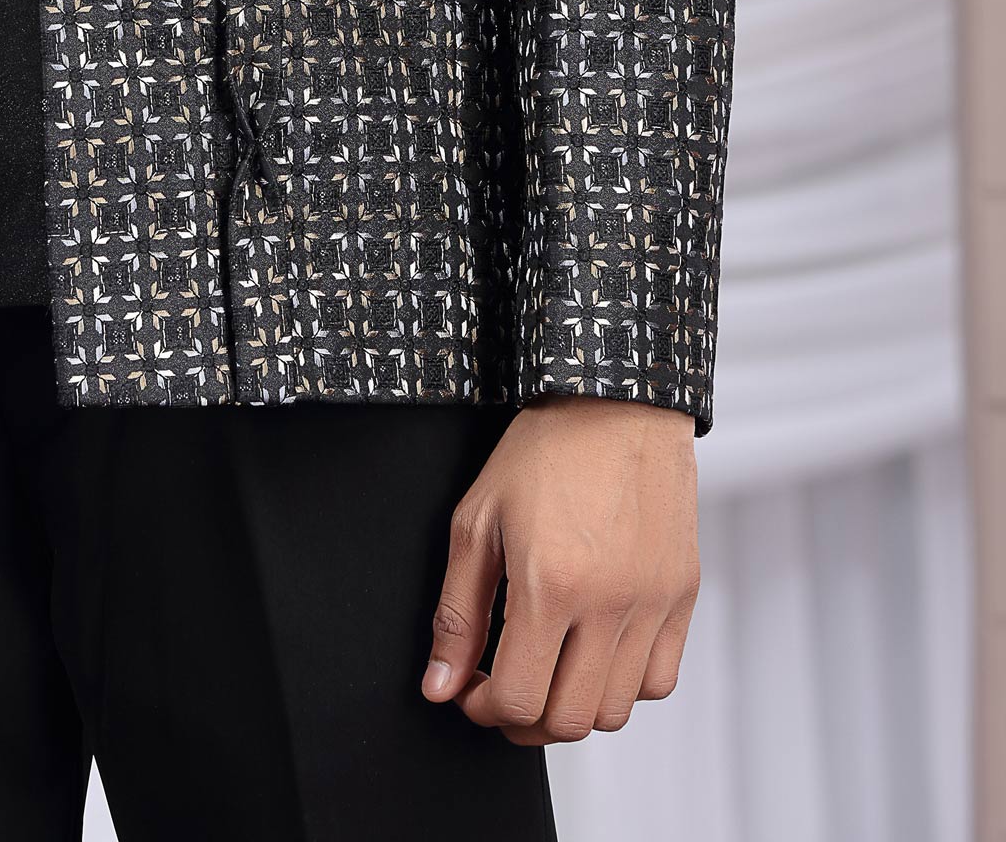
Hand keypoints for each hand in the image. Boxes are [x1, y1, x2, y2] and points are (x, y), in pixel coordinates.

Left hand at [421, 394, 699, 742]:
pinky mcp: (683, 597)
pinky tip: (594, 653)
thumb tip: (440, 684)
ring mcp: (653, 604)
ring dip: (572, 707)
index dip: (483, 708)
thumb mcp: (477, 521)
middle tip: (502, 689)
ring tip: (547, 671)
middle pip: (568, 721)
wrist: (617, 402)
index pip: (518, 699)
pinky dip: (623, 685)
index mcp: (551, 585)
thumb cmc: (544, 451)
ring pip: (614, 710)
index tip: (470, 689)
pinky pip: (659, 680)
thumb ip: (457, 612)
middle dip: (523, 719)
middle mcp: (610, 605)